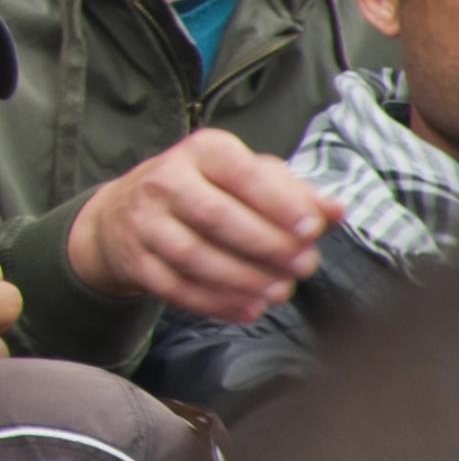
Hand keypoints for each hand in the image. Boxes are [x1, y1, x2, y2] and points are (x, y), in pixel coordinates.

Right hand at [65, 127, 341, 323]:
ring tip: (280, 292)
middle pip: (217, 216)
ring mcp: (144, 221)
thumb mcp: (245, 178)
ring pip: (194, 256)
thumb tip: (335, 211)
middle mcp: (164, 180)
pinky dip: (216, 304)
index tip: (313, 230)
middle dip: (267, 246)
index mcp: (200, 151)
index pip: (242, 174)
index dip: (279, 204)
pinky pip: (175, 288)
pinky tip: (248, 309)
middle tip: (304, 266)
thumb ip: (293, 193)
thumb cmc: (204, 191)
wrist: (125, 212)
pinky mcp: (134, 260)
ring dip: (244, 279)